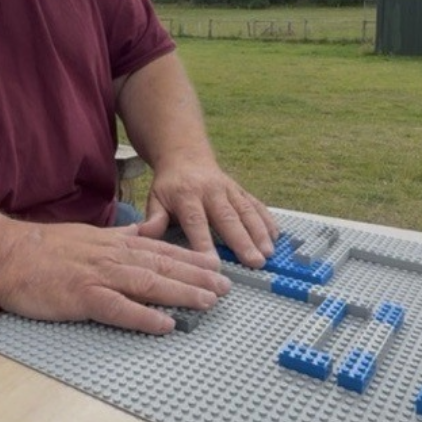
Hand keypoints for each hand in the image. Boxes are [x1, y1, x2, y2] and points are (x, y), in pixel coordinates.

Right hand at [0, 219, 231, 333]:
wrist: (8, 254)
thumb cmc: (45, 247)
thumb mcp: (89, 233)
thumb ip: (119, 235)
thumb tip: (142, 232)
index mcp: (115, 243)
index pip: (162, 250)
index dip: (192, 259)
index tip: (216, 266)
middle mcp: (113, 256)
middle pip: (163, 266)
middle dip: (197, 276)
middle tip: (226, 286)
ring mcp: (98, 276)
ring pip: (148, 284)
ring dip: (181, 292)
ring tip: (208, 302)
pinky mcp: (82, 296)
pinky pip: (119, 308)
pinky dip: (143, 316)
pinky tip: (164, 323)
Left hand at [137, 163, 278, 268]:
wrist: (185, 155)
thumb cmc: (169, 185)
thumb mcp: (155, 197)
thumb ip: (154, 218)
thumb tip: (144, 234)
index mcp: (186, 196)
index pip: (196, 222)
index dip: (204, 243)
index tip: (213, 265)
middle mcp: (211, 191)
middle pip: (228, 218)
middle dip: (242, 241)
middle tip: (255, 262)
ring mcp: (228, 189)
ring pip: (246, 211)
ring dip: (259, 232)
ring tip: (268, 252)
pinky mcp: (240, 190)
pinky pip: (255, 204)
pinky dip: (267, 219)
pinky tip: (277, 236)